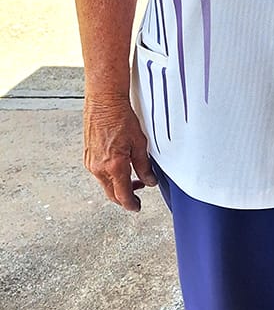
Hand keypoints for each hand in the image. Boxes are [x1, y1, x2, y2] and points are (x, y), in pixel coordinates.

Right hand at [83, 92, 155, 212]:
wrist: (104, 102)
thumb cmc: (121, 118)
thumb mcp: (140, 143)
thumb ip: (144, 165)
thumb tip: (150, 181)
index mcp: (114, 166)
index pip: (123, 195)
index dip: (131, 204)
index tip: (137, 207)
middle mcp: (99, 168)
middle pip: (111, 193)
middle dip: (124, 198)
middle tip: (137, 196)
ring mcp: (90, 162)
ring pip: (105, 183)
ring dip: (117, 185)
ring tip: (132, 178)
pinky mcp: (87, 156)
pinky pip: (99, 173)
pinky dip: (110, 175)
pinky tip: (120, 166)